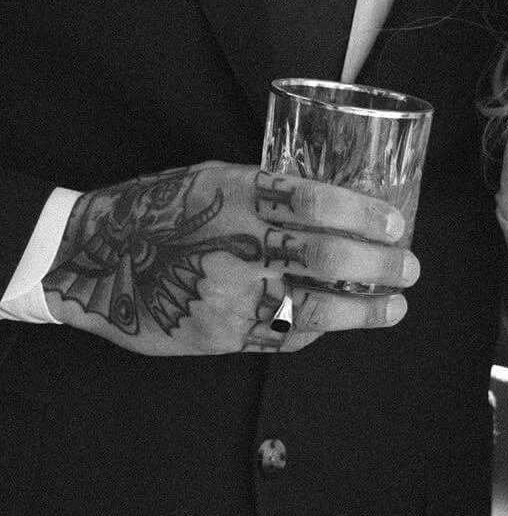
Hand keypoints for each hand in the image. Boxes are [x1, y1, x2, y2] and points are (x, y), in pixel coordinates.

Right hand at [44, 162, 417, 355]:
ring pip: (315, 305)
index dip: (363, 215)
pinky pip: (283, 334)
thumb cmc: (156, 211)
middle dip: (379, 265)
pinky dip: (317, 328)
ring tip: (394, 307)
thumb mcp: (211, 180)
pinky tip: (337, 322)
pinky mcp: (220, 333)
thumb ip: (267, 194)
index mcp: (237, 194)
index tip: (395, 224)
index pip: (315, 200)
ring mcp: (228, 293)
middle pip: (326, 255)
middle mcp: (236, 243)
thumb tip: (335, 206)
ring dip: (364, 310)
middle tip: (409, 268)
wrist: (90, 259)